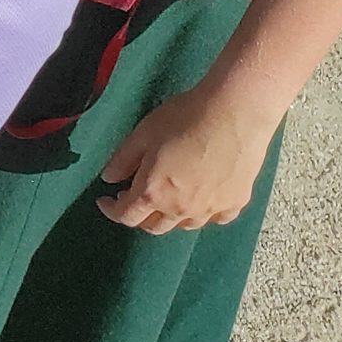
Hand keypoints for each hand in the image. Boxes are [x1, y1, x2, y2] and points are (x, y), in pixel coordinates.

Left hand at [97, 82, 281, 233]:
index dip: (111, 210)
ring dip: (170, 216)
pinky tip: (200, 200)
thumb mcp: (142, 134)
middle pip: (155, 227)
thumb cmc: (185, 119)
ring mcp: (211, 209)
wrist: (234, 114)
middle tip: (133, 197)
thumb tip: (109, 178)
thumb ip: (122, 160)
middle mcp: (181, 209)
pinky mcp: (235, 203)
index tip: (106, 200)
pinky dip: (203, 214)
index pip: (127, 216)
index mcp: (154, 193)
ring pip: (185, 225)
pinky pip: (215, 218)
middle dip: (139, 215)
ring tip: (166, 197)